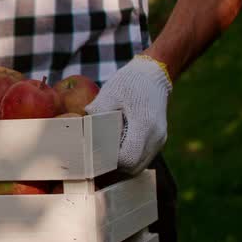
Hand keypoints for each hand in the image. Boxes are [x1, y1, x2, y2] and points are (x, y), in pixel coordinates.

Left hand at [85, 55, 172, 174]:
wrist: (153, 74)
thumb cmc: (129, 82)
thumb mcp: (110, 93)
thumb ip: (97, 113)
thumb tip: (81, 130)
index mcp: (145, 125)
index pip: (127, 158)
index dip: (109, 160)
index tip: (94, 153)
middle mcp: (156, 137)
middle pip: (133, 168)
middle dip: (113, 165)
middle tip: (96, 155)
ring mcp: (160, 140)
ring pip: (139, 166)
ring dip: (121, 163)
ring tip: (104, 150)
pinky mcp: (158, 140)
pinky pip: (142, 158)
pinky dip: (129, 157)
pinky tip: (115, 146)